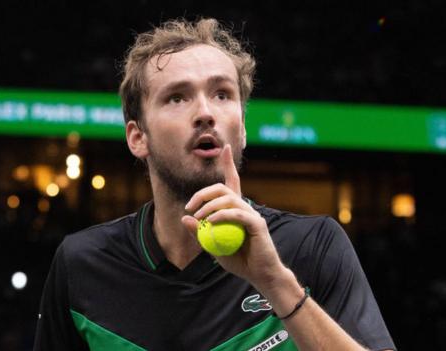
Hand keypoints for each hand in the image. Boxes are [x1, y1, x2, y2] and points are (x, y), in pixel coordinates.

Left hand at [181, 144, 284, 287]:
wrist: (261, 275)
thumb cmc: (239, 261)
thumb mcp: (212, 247)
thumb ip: (199, 233)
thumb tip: (184, 217)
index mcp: (236, 210)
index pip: (232, 182)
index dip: (229, 164)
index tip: (225, 148)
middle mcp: (245, 207)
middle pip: (223, 189)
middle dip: (204, 193)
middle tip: (190, 207)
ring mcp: (252, 214)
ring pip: (229, 199)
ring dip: (209, 206)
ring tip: (199, 219)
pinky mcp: (257, 224)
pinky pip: (237, 214)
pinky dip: (222, 216)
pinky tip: (211, 222)